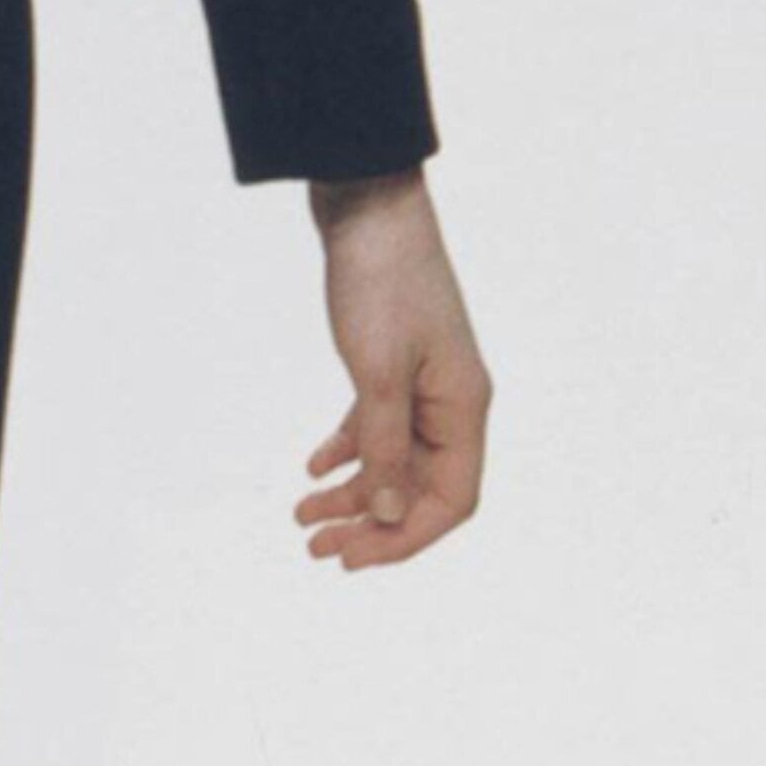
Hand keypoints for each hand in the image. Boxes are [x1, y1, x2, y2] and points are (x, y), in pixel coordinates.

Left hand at [295, 169, 489, 568]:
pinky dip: (347, 450)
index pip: (452, 500)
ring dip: (353, 493)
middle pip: (421, 488)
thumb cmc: (381, 282)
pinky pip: (378, 426)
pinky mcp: (395, 362)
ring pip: (395, 460)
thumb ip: (383, 449)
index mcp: (464, 407)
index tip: (353, 558)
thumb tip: (392, 515)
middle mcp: (452, 401)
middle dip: (372, 524)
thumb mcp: (377, 374)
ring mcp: (425, 381)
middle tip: (316, 549)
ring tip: (302, 516)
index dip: (407, 538)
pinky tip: (312, 467)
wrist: (367, 207)